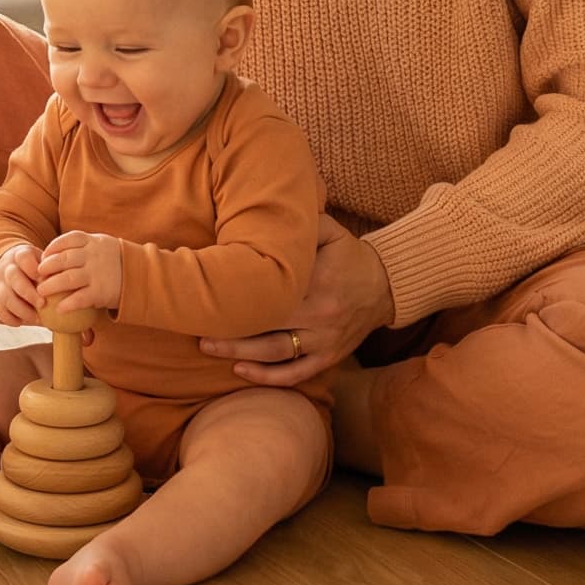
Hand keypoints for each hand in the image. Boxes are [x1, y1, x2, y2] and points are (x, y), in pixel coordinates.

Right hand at [0, 243, 45, 326]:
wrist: (12, 270)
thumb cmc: (37, 269)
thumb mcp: (44, 263)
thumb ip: (53, 271)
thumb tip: (69, 286)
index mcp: (21, 255)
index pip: (23, 257)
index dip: (34, 269)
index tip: (45, 280)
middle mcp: (7, 267)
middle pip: (13, 277)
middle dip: (28, 293)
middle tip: (43, 304)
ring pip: (6, 297)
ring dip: (22, 310)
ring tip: (38, 318)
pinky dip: (11, 319)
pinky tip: (23, 321)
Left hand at [35, 231, 125, 314]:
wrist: (142, 276)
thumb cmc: (114, 262)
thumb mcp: (101, 245)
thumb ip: (82, 247)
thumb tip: (54, 255)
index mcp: (92, 242)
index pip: (67, 240)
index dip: (52, 249)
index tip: (43, 258)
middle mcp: (93, 256)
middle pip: (63, 259)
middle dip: (47, 267)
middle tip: (37, 276)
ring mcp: (96, 274)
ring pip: (67, 279)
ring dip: (51, 286)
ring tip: (41, 292)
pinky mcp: (100, 292)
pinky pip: (80, 298)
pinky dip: (68, 304)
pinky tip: (59, 308)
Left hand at [199, 215, 394, 388]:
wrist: (387, 286)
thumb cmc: (349, 255)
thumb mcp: (328, 230)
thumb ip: (298, 222)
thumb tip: (261, 207)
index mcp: (318, 281)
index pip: (272, 290)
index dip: (240, 292)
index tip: (211, 291)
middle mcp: (320, 314)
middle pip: (267, 324)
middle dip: (231, 327)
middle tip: (197, 325)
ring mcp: (325, 340)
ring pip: (277, 352)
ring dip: (240, 353)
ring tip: (210, 347)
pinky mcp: (329, 357)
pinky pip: (297, 373)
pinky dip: (269, 377)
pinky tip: (242, 372)